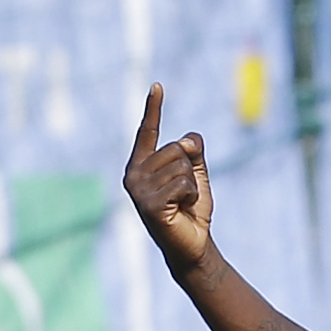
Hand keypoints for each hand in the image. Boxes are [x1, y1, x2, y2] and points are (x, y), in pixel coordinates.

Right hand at [123, 83, 212, 272]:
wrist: (193, 245)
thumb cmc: (191, 210)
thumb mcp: (196, 173)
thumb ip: (193, 151)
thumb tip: (188, 140)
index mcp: (141, 165)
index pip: (149, 132)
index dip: (154, 108)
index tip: (157, 85)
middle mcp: (134, 175)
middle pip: (176, 148)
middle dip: (191, 168)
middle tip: (185, 193)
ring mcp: (139, 191)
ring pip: (182, 166)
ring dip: (192, 185)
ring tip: (183, 203)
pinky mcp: (150, 205)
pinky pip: (183, 183)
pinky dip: (191, 195)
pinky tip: (182, 210)